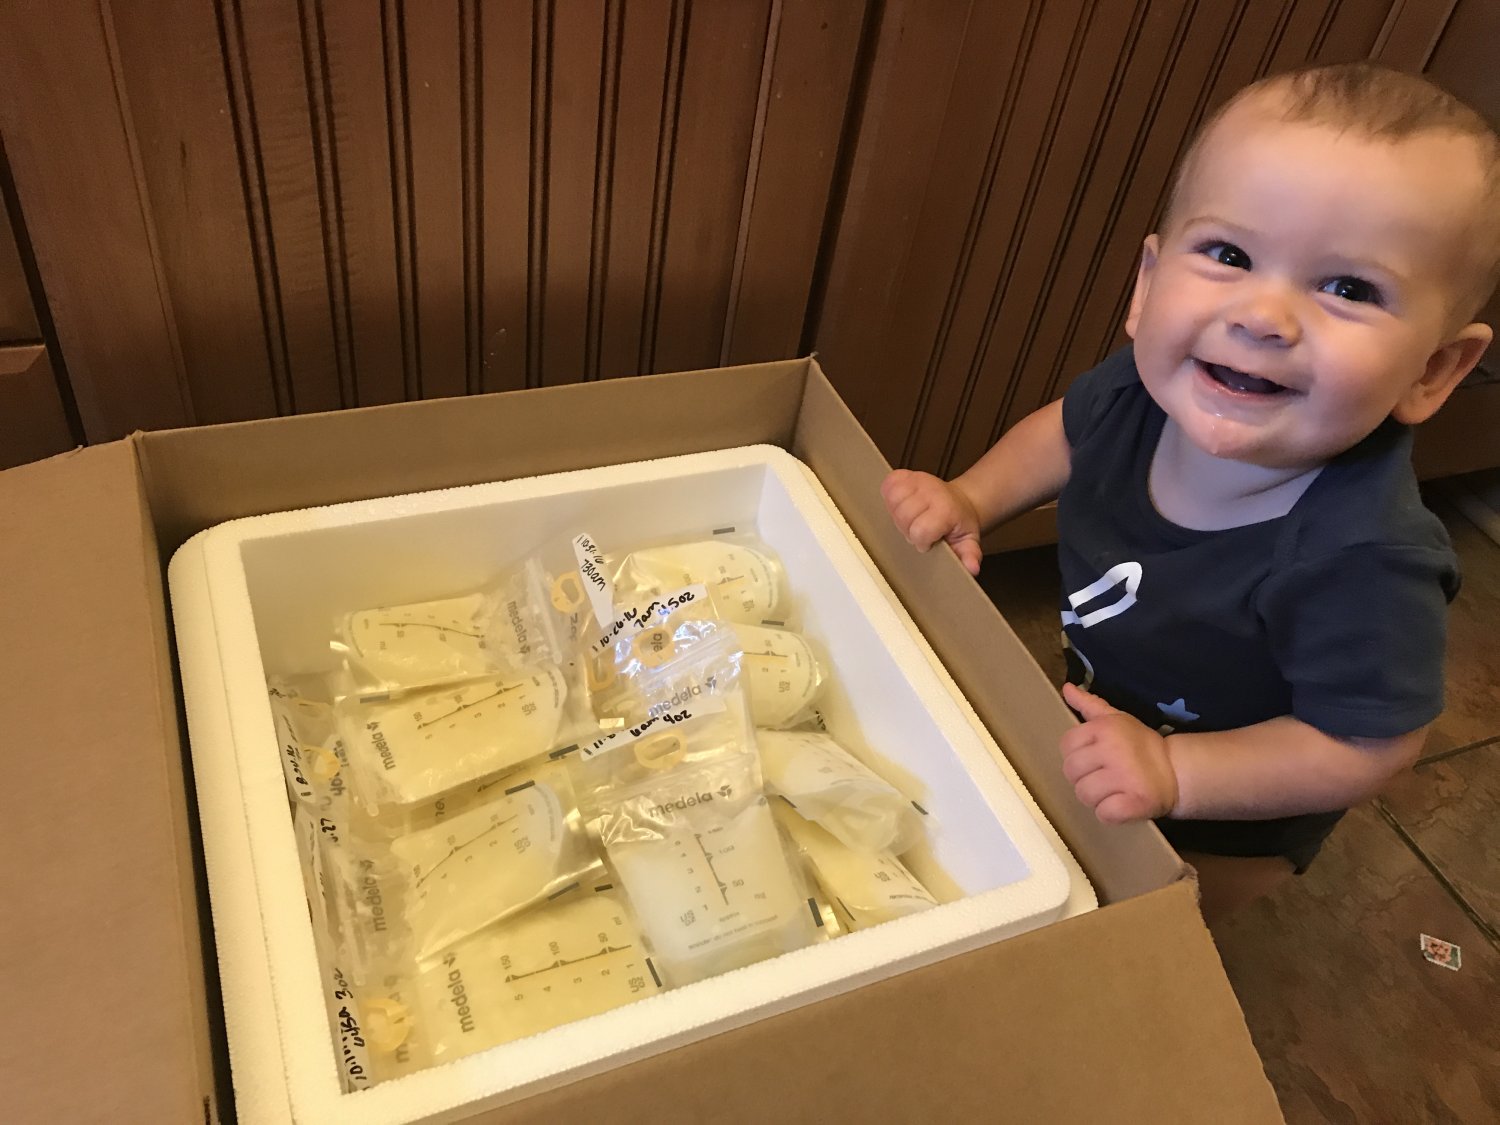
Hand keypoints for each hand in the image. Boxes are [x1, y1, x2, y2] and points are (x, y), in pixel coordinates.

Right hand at [880, 469, 982, 574]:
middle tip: (919, 530)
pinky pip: (888, 485)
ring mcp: (917, 480)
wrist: (960, 502)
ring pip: (893, 501)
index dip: (921, 542)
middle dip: (908, 530)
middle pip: (903, 517)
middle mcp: (931, 492)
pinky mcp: (905, 474)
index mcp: (946, 509)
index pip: (920, 531)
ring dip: (898, 515)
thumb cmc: (959, 525)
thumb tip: (972, 568)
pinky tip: (901, 504)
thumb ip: (970, 555)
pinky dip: (890, 496)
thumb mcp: (968, 542)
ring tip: (910, 519)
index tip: (929, 542)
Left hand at [1059, 683, 1178, 823]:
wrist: (1177, 770)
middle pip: (1071, 772)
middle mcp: (1113, 749)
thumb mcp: (1116, 719)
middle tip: (1103, 777)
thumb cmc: (1140, 744)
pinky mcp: (1136, 802)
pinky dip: (1109, 814)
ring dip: (1095, 798)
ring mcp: (1125, 776)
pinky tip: (1121, 804)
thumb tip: (1066, 688)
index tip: (1094, 758)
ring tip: (1113, 791)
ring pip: (1084, 794)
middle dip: (1083, 778)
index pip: (1066, 745)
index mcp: (1105, 728)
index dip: (1076, 755)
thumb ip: (1090, 704)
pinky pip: (1104, 814)